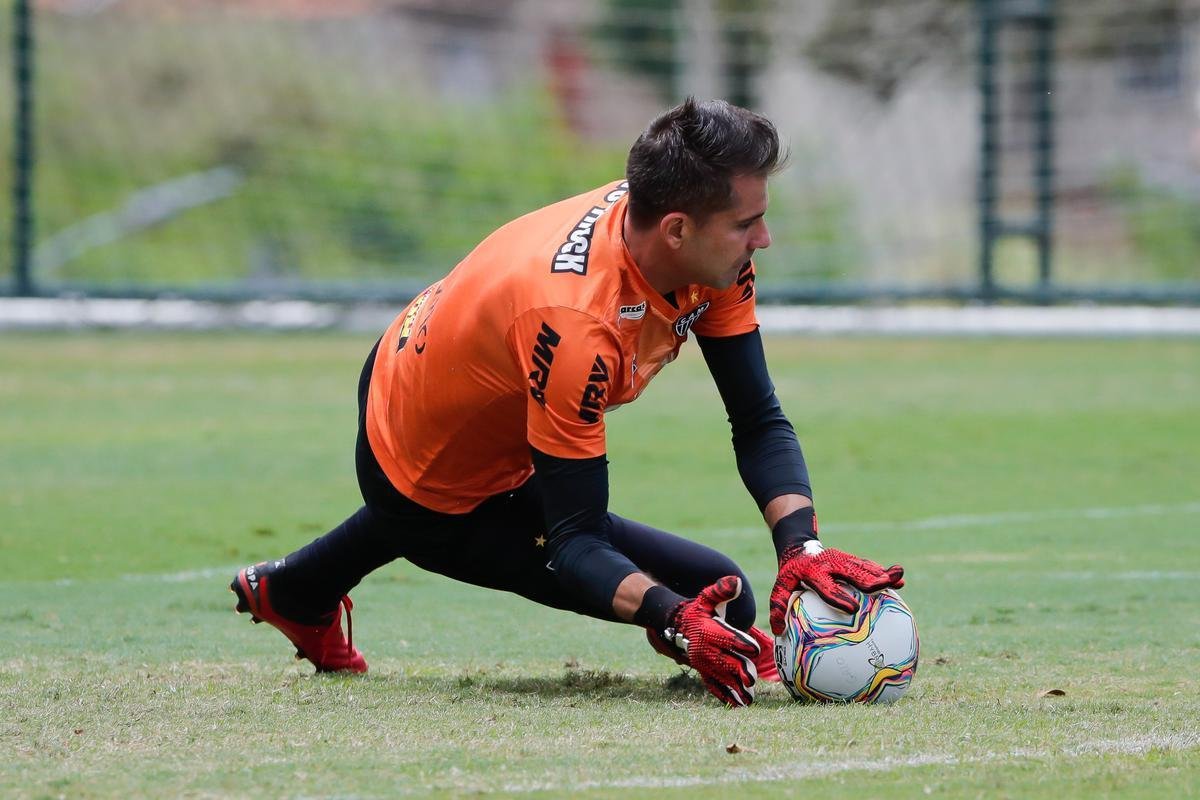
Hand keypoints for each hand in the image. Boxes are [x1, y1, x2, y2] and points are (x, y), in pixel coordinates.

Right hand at [667, 576, 759, 706]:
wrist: (675, 626)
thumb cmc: (698, 611)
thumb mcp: (707, 598)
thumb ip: (721, 590)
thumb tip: (735, 581)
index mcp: (711, 632)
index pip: (730, 639)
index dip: (743, 643)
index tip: (755, 650)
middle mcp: (707, 650)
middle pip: (727, 662)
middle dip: (740, 671)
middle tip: (751, 679)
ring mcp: (705, 664)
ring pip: (723, 677)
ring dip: (735, 688)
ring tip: (748, 699)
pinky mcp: (704, 672)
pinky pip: (713, 686)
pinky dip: (724, 696)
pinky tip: (736, 705)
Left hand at [769, 541, 904, 634]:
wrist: (800, 548)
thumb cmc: (791, 575)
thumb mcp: (780, 586)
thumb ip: (778, 606)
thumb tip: (777, 631)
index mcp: (812, 572)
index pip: (826, 587)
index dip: (839, 597)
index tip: (853, 609)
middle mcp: (831, 564)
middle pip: (852, 572)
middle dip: (868, 579)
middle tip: (884, 585)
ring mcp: (843, 559)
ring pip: (864, 567)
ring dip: (882, 573)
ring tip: (900, 578)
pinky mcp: (852, 560)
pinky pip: (869, 566)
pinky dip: (883, 572)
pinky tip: (899, 579)